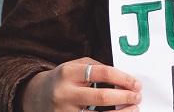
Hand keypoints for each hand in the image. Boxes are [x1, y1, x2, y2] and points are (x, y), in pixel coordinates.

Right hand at [22, 57, 141, 111]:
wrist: (36, 96)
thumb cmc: (63, 80)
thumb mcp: (75, 67)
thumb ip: (96, 68)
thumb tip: (124, 78)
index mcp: (68, 73)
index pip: (101, 73)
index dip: (123, 78)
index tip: (136, 83)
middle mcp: (64, 93)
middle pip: (101, 98)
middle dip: (124, 97)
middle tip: (137, 96)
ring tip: (134, 109)